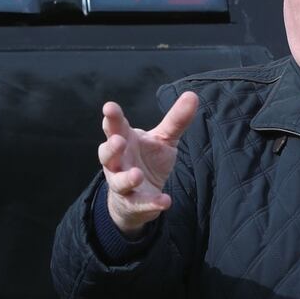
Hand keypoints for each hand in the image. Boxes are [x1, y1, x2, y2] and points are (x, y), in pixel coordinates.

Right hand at [98, 92, 198, 235]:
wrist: (139, 197)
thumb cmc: (147, 160)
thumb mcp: (163, 139)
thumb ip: (175, 119)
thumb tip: (192, 95)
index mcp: (123, 140)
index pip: (114, 127)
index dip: (111, 117)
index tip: (109, 107)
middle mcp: (117, 161)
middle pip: (107, 153)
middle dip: (111, 147)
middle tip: (118, 141)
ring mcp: (122, 183)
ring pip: (118, 181)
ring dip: (127, 178)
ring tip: (137, 175)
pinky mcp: (133, 203)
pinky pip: (140, 204)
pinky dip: (151, 203)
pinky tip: (165, 201)